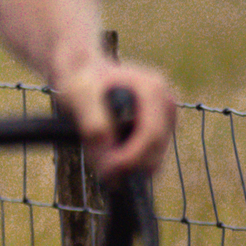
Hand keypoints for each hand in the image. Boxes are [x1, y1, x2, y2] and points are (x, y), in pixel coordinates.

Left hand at [55, 51, 175, 175]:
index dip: (131, 157)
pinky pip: (149, 160)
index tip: (107, 169)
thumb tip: (105, 143)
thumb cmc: (83, 82)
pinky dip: (129, 164)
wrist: (86, 77)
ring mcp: (166, 120)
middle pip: (156, 150)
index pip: (151, 134)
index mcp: (152, 89)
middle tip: (99, 168)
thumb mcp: (79, 94)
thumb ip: (91, 118)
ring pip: (154, 160)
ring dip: (128, 167)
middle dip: (128, 165)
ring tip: (99, 156)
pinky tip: (109, 155)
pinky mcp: (161, 133)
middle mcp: (166, 104)